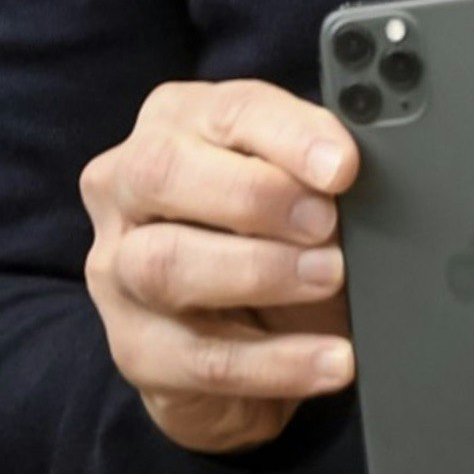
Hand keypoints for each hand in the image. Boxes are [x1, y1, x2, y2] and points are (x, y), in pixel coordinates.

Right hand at [79, 78, 359, 453]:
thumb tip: (356, 173)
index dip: (288, 135)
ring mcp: (116, 270)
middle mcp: (126, 188)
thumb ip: (318, 172)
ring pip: (167, 263)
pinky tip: (330, 360)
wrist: (250, 345)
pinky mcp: (134, 349)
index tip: (342, 165)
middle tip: (326, 223)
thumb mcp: (299, 193)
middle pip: (164, 172)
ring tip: (329, 279)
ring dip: (260, 272)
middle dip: (254, 196)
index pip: (226, 111)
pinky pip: (200, 357)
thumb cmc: (275, 242)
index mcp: (175, 124)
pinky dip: (277, 361)